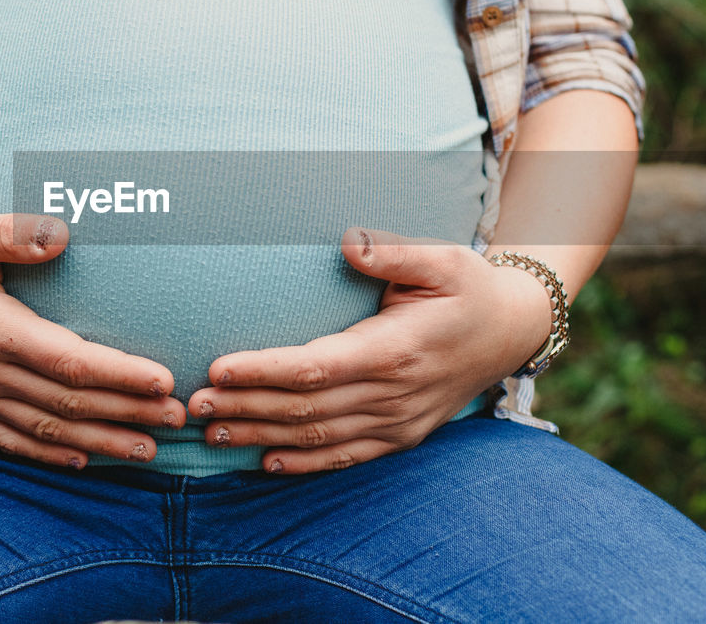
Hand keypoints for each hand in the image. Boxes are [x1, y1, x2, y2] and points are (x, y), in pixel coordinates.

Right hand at [0, 208, 186, 468]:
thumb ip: (8, 231)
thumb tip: (61, 233)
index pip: (68, 360)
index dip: (119, 375)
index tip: (164, 381)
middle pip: (67, 400)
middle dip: (127, 412)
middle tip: (180, 418)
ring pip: (44, 428)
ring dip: (100, 440)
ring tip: (150, 448)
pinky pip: (8, 440)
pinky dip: (48, 453)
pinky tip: (83, 459)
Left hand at [186, 227, 554, 473]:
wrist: (512, 332)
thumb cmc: (469, 288)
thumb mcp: (443, 258)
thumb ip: (393, 251)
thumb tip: (347, 241)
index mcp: (395, 350)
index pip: (314, 367)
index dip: (263, 371)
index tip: (217, 366)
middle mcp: (393, 395)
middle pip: (305, 408)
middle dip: (246, 406)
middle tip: (193, 403)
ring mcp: (397, 423)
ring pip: (317, 437)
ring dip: (261, 435)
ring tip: (212, 431)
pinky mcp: (400, 437)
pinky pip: (345, 457)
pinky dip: (303, 464)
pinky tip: (263, 462)